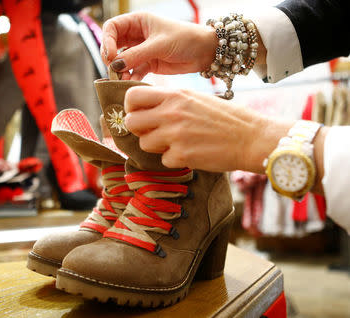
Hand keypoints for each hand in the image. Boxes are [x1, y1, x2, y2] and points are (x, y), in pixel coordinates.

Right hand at [101, 12, 216, 80]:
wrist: (204, 52)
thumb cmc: (185, 39)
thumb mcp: (159, 45)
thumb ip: (136, 55)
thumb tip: (115, 65)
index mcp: (138, 21)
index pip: (112, 28)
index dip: (107, 41)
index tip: (111, 56)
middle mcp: (136, 35)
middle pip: (113, 45)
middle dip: (111, 58)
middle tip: (114, 70)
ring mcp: (141, 50)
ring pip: (121, 60)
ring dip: (119, 70)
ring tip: (121, 79)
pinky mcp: (147, 64)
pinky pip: (132, 71)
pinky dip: (130, 77)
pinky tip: (130, 82)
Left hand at [124, 86, 292, 172]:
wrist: (251, 137)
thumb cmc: (224, 118)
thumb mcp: (195, 98)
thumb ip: (170, 101)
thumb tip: (144, 108)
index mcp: (174, 95)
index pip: (132, 96)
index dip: (131, 107)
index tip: (139, 114)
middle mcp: (171, 113)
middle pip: (131, 122)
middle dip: (139, 130)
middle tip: (153, 132)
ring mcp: (175, 135)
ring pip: (144, 144)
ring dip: (156, 146)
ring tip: (176, 142)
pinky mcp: (182, 155)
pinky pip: (163, 160)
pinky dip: (174, 159)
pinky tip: (190, 152)